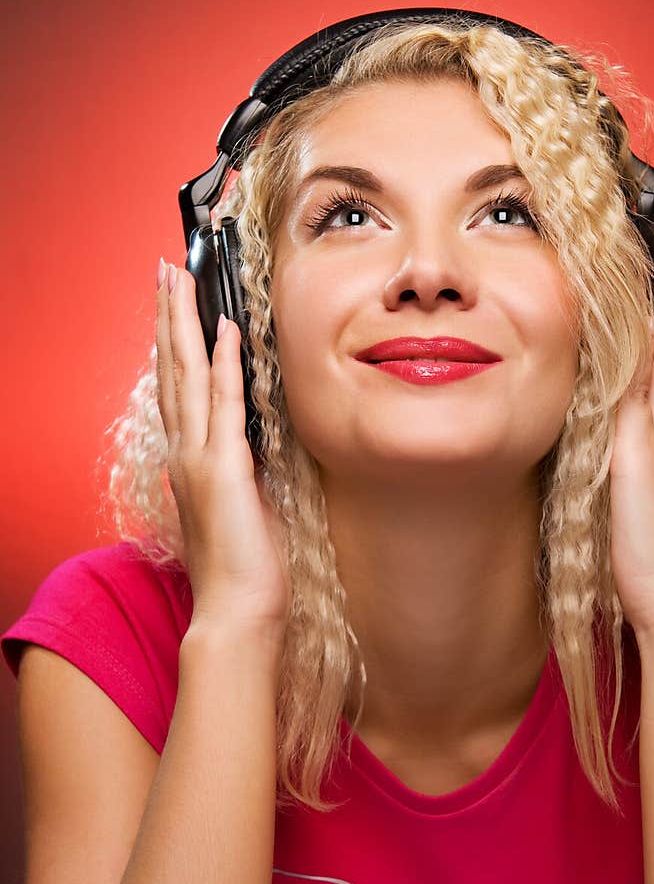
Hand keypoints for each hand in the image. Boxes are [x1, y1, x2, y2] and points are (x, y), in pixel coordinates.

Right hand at [155, 258, 288, 629]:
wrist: (236, 612)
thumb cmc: (244, 568)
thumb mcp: (246, 506)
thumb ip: (244, 471)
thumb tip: (260, 445)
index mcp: (190, 462)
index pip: (180, 389)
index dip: (175, 344)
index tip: (175, 306)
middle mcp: (185, 453)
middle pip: (173, 370)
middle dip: (169, 317)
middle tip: (164, 271)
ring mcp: (199, 459)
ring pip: (188, 376)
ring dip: (185, 324)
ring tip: (178, 280)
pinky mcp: (224, 469)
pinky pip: (225, 404)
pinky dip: (225, 364)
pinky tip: (226, 330)